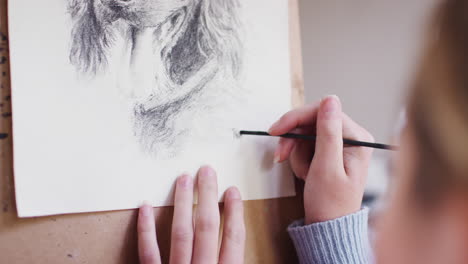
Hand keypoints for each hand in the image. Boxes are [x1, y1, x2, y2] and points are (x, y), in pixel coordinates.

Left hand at [138, 166, 245, 263]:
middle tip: (206, 172)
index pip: (233, 239)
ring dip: (183, 203)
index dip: (234, 212)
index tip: (232, 191)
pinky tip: (145, 207)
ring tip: (184, 179)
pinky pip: (149, 253)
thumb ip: (232, 261)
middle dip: (208, 196)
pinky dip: (146, 230)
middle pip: (207, 228)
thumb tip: (235, 236)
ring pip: (181, 234)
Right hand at [269, 95, 373, 223]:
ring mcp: (341, 145)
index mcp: (357, 139)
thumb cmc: (330, 203)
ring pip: (306, 134)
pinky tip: (304, 173)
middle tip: (281, 156)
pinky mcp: (330, 153)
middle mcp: (352, 138)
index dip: (296, 119)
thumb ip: (327, 132)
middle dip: (295, 140)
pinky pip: (307, 145)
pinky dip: (300, 158)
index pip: (322, 112)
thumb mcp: (326, 166)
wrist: (327, 226)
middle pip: (313, 122)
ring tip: (302, 173)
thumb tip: (330, 99)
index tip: (276, 131)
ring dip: (297, 152)